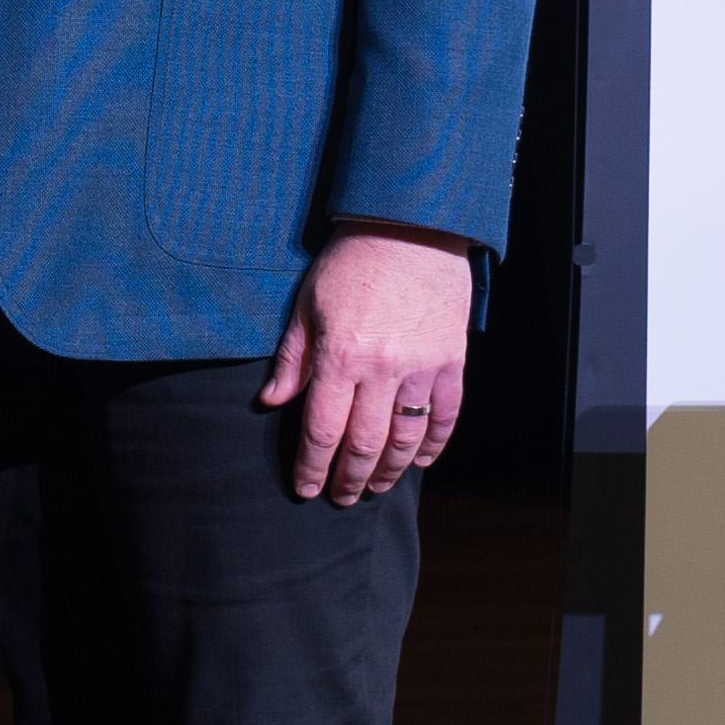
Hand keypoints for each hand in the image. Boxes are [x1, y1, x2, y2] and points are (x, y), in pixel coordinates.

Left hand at [258, 224, 473, 505]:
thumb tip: (271, 402)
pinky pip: (446, 414)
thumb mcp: (308, 304)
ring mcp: (422, 366)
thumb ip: (293, 358)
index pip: (322, 430)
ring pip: (407, 437)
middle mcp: (383, 369)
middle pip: (365, 444)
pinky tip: (421, 460)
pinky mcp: (452, 359)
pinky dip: (434, 443)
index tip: (306, 489)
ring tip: (376, 487)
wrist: (411, 226)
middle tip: (341, 498)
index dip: (312, 467)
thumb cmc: (352, 261)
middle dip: (349, 478)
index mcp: (341, 356)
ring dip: (391, 471)